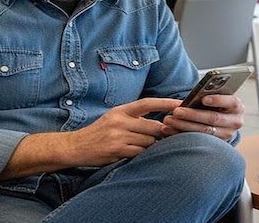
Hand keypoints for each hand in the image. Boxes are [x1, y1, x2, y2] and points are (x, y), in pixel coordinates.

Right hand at [63, 98, 182, 166]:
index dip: (166, 103)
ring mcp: (118, 136)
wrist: (76, 146)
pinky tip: (137, 154)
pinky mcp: (117, 150)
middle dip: (162, 133)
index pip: (147, 103)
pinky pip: (140, 152)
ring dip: (152, 146)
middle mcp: (120, 121)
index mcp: (120, 110)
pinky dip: (143, 154)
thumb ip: (134, 118)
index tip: (182, 104)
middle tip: (168, 136)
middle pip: (153, 126)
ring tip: (145, 146)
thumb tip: (161, 123)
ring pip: (148, 141)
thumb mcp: (114, 118)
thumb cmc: (99, 133)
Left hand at [160, 95, 244, 140]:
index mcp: (237, 107)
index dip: (218, 100)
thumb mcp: (216, 97)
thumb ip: (209, 94)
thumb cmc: (214, 104)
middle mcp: (235, 122)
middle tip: (176, 111)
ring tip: (168, 120)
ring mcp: (227, 135)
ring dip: (184, 126)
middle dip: (193, 115)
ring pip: (204, 131)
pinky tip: (168, 130)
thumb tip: (197, 93)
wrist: (221, 121)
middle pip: (214, 118)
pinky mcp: (215, 145)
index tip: (204, 98)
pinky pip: (197, 141)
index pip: (232, 102)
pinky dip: (180, 135)